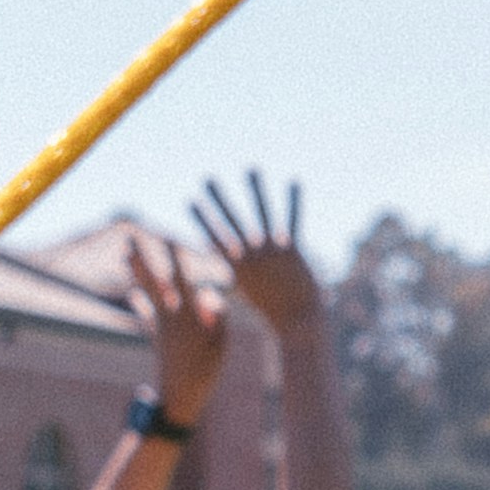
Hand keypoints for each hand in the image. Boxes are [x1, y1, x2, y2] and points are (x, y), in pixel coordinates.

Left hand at [113, 224, 235, 432]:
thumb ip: (218, 317)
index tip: (167, 237)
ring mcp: (162, 327)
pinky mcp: (157, 337)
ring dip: (136, 273)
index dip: (174, 258)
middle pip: (154, 282)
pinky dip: (139, 301)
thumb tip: (210, 294)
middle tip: (128, 238)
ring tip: (124, 255)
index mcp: (188, 317)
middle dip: (142, 259)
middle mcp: (171, 317)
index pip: (181, 280)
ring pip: (147, 293)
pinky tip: (131, 291)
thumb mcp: (221, 345)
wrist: (180, 399)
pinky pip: (146, 314)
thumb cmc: (206, 372)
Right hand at [186, 166, 327, 342]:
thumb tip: (205, 294)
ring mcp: (273, 249)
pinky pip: (294, 219)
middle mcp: (253, 254)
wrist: (298, 321)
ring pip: (263, 212)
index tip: (191, 200)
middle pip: (233, 220)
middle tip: (208, 178)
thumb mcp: (246, 297)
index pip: (215, 237)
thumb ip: (230, 285)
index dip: (203, 218)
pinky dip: (294, 200)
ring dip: (257, 188)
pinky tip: (294, 181)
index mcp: (238, 267)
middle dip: (219, 198)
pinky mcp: (293, 248)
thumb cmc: (270, 312)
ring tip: (251, 168)